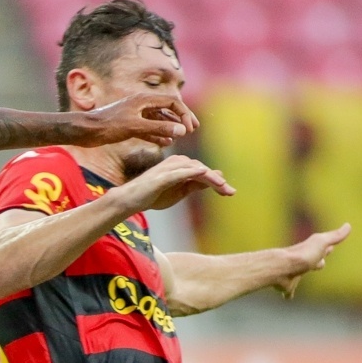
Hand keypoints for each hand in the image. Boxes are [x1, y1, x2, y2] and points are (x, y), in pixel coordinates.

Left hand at [79, 90, 198, 147]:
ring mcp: (135, 115)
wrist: (84, 131)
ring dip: (170, 127)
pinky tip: (165, 143)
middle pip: (167, 109)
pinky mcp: (128, 126)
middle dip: (181, 119)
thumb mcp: (135, 127)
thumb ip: (158, 128)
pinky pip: (148, 129)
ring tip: (180, 138)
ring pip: (158, 119)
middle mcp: (141, 104)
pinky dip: (158, 134)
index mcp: (144, 99)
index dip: (184, 114)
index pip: (172, 102)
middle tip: (193, 129)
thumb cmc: (107, 126)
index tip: (190, 129)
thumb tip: (181, 130)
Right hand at [107, 155, 234, 214]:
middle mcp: (177, 162)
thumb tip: (214, 180)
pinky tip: (205, 175)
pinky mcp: (163, 175)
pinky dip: (195, 173)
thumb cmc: (153, 195)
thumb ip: (195, 185)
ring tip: (223, 187)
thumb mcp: (179, 191)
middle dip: (218, 181)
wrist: (130, 200)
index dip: (217, 181)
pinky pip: (182, 173)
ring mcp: (170, 167)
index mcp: (181, 165)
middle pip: (203, 169)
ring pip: (196, 170)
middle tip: (231, 192)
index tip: (229, 192)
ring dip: (211, 178)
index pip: (203, 172)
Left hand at [274, 224, 351, 297]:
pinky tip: (288, 297)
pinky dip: (289, 293)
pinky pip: (289, 290)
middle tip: (321, 263)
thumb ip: (334, 236)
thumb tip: (348, 225)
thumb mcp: (321, 242)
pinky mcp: (287, 285)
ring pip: (299, 275)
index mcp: (311, 252)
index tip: (330, 247)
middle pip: (311, 262)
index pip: (322, 249)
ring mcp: (294, 273)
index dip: (327, 248)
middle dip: (316, 262)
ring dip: (300, 275)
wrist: (281, 267)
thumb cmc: (303, 254)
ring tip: (302, 276)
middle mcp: (302, 262)